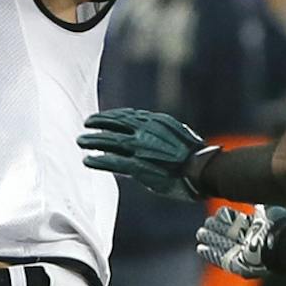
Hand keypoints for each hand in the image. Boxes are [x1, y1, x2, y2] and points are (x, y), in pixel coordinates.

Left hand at [79, 108, 215, 201]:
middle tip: (86, 124)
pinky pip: (113, 161)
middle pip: (115, 124)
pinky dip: (98, 160)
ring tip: (81, 141)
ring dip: (92, 141)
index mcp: (155, 121)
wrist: (204, 169)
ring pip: (110, 141)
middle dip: (98, 123)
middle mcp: (146, 131)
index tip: (101, 118)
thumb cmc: (195, 156)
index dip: (111, 116)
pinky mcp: (139, 166)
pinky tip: (88, 160)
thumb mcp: (177, 134)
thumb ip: (159, 133)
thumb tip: (145, 135)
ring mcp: (141, 148)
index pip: (127, 115)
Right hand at [196, 205, 285, 277]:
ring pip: (223, 245)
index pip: (238, 224)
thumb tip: (256, 203)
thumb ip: (259, 209)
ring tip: (200, 233)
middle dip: (216, 229)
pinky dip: (211, 254)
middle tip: (206, 223)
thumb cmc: (277, 228)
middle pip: (229, 235)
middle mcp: (249, 243)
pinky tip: (200, 248)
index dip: (228, 218)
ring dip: (211, 239)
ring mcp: (243, 255)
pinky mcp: (238, 266)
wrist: (280, 245)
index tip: (220, 212)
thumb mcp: (268, 213)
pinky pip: (221, 260)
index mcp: (256, 231)